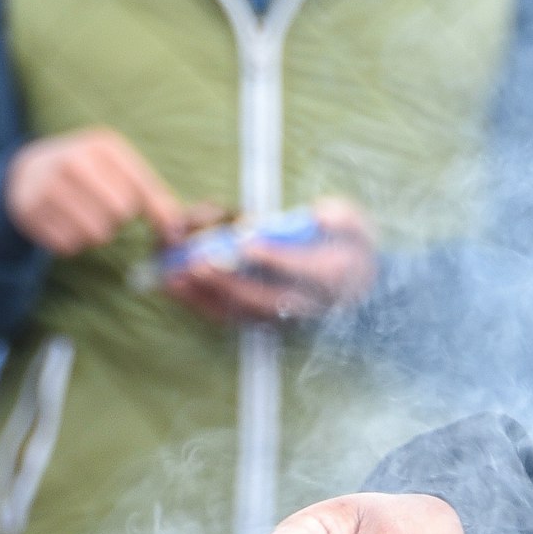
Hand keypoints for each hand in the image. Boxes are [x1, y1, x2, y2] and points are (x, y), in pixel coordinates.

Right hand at [4, 127, 186, 258]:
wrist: (27, 172)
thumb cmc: (87, 172)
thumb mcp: (118, 169)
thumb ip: (151, 195)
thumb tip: (176, 228)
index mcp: (102, 145)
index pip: (139, 189)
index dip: (146, 209)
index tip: (147, 218)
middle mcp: (74, 160)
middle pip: (120, 213)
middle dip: (116, 219)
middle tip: (103, 210)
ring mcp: (48, 185)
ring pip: (96, 233)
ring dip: (95, 234)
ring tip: (84, 217)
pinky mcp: (30, 211)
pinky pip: (69, 245)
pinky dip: (71, 242)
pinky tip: (63, 223)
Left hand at [160, 197, 380, 326]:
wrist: (356, 286)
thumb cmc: (348, 246)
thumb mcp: (356, 224)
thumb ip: (341, 216)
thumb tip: (319, 215)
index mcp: (330, 276)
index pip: (300, 268)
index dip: (272, 255)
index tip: (246, 240)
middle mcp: (304, 302)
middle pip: (261, 296)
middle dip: (227, 279)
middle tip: (198, 261)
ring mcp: (281, 314)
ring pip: (237, 310)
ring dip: (204, 295)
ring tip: (175, 277)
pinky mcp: (261, 318)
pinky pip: (227, 315)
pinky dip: (200, 303)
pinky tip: (176, 287)